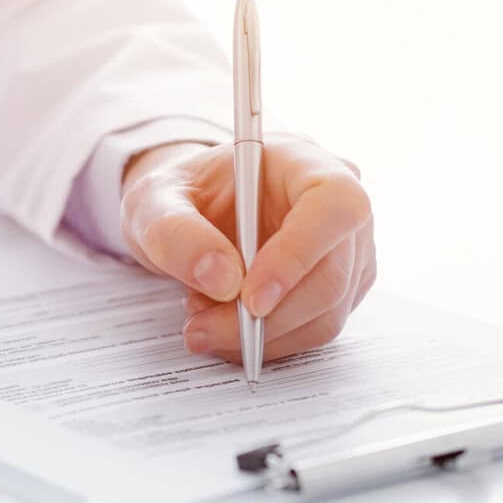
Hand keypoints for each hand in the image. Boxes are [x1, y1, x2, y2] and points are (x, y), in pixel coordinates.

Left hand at [120, 136, 376, 363]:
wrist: (192, 214)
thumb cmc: (184, 195)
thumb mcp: (154, 200)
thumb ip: (176, 233)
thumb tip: (222, 280)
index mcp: (304, 161)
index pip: (333, 206)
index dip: (298, 256)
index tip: (250, 300)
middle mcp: (338, 205)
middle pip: (331, 275)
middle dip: (266, 317)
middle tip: (204, 328)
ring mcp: (348, 250)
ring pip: (325, 313)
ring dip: (261, 334)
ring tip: (205, 319)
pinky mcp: (341, 289)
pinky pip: (313, 330)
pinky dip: (268, 341)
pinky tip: (227, 323)